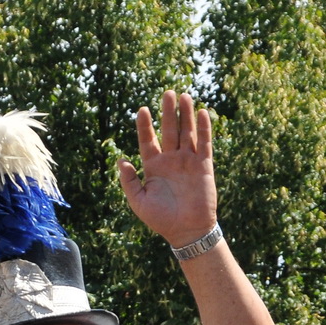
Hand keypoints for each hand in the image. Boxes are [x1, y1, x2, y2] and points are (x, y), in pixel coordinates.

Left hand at [116, 91, 217, 247]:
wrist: (186, 231)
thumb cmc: (161, 219)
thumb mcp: (139, 202)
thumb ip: (129, 181)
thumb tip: (121, 160)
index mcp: (154, 167)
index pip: (148, 140)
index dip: (145, 126)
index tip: (141, 110)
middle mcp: (171, 160)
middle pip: (169, 130)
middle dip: (168, 112)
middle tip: (167, 93)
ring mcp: (188, 162)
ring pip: (187, 133)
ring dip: (186, 115)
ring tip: (184, 96)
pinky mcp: (204, 166)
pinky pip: (204, 144)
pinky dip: (204, 129)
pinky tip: (202, 113)